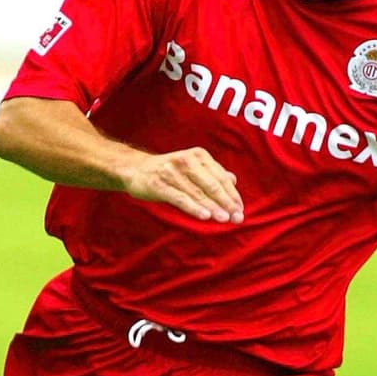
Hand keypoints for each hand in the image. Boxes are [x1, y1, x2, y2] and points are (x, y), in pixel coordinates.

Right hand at [123, 146, 243, 223]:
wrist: (136, 169)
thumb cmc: (169, 171)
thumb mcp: (192, 168)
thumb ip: (212, 173)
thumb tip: (233, 180)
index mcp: (199, 156)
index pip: (221, 177)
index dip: (232, 195)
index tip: (240, 210)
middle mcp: (187, 161)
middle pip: (212, 185)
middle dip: (227, 202)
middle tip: (237, 217)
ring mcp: (172, 172)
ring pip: (198, 193)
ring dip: (213, 207)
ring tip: (225, 219)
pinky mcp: (159, 184)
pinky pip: (180, 198)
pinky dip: (194, 208)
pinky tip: (205, 217)